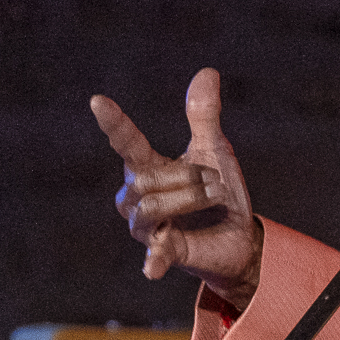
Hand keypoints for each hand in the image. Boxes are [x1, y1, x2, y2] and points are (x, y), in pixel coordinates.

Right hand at [91, 67, 263, 310]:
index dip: (114, 123)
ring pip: (152, 207)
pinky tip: (153, 268)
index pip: (125, 142)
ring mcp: (146, 228)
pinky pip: (154, 255)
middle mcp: (137, 197)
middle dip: (186, 176)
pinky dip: (154, 260)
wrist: (240, 236)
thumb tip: (208, 72)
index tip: (98, 101)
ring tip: (215, 198)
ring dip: (191, 198)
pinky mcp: (164, 253)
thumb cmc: (219, 193)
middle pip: (145, 179)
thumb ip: (204, 116)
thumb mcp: (214, 150)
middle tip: (216, 181)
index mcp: (147, 168)